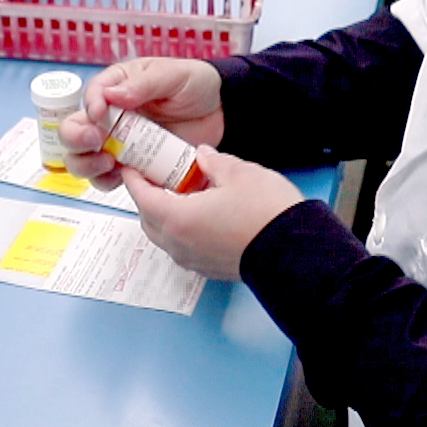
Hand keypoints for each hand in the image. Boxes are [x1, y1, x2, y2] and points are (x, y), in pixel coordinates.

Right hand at [61, 57, 223, 189]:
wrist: (220, 111)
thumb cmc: (194, 84)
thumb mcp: (172, 76)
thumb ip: (144, 85)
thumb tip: (112, 96)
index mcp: (117, 86)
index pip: (91, 95)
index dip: (90, 106)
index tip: (100, 115)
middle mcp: (111, 115)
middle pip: (74, 130)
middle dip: (77, 138)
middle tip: (96, 141)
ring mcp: (119, 142)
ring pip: (83, 158)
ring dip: (88, 164)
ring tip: (109, 163)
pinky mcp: (131, 165)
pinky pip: (107, 178)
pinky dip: (108, 181)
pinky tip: (122, 176)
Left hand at [122, 147, 304, 280]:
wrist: (296, 251)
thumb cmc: (266, 212)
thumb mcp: (239, 173)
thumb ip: (214, 163)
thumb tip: (202, 157)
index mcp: (178, 218)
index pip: (142, 198)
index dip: (134, 180)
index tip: (130, 167)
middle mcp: (180, 244)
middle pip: (149, 220)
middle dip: (148, 198)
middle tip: (156, 177)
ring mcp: (195, 260)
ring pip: (166, 236)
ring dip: (165, 215)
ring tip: (181, 193)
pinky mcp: (211, 269)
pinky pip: (184, 247)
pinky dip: (183, 229)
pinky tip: (202, 214)